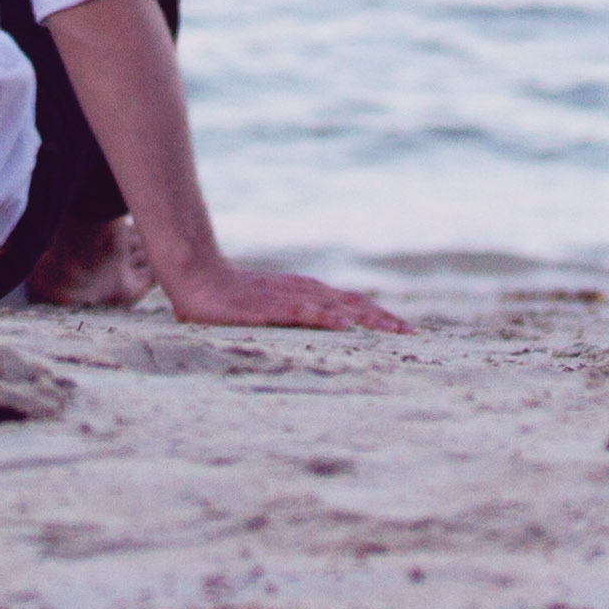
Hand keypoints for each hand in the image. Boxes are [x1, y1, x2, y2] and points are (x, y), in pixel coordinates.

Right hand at [157, 251, 410, 334]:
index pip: (353, 303)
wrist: (196, 275)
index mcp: (307, 292)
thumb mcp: (269, 307)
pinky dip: (326, 318)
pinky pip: (303, 312)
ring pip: (336, 308)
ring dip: (366, 319)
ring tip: (392, 331)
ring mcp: (288, 297)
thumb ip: (292, 314)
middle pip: (354, 304)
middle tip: (412, 333)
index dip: (380, 315)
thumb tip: (318, 329)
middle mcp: (305, 291)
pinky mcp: (270, 306)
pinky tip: (344, 325)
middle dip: (384, 319)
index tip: (405, 329)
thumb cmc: (229, 295)